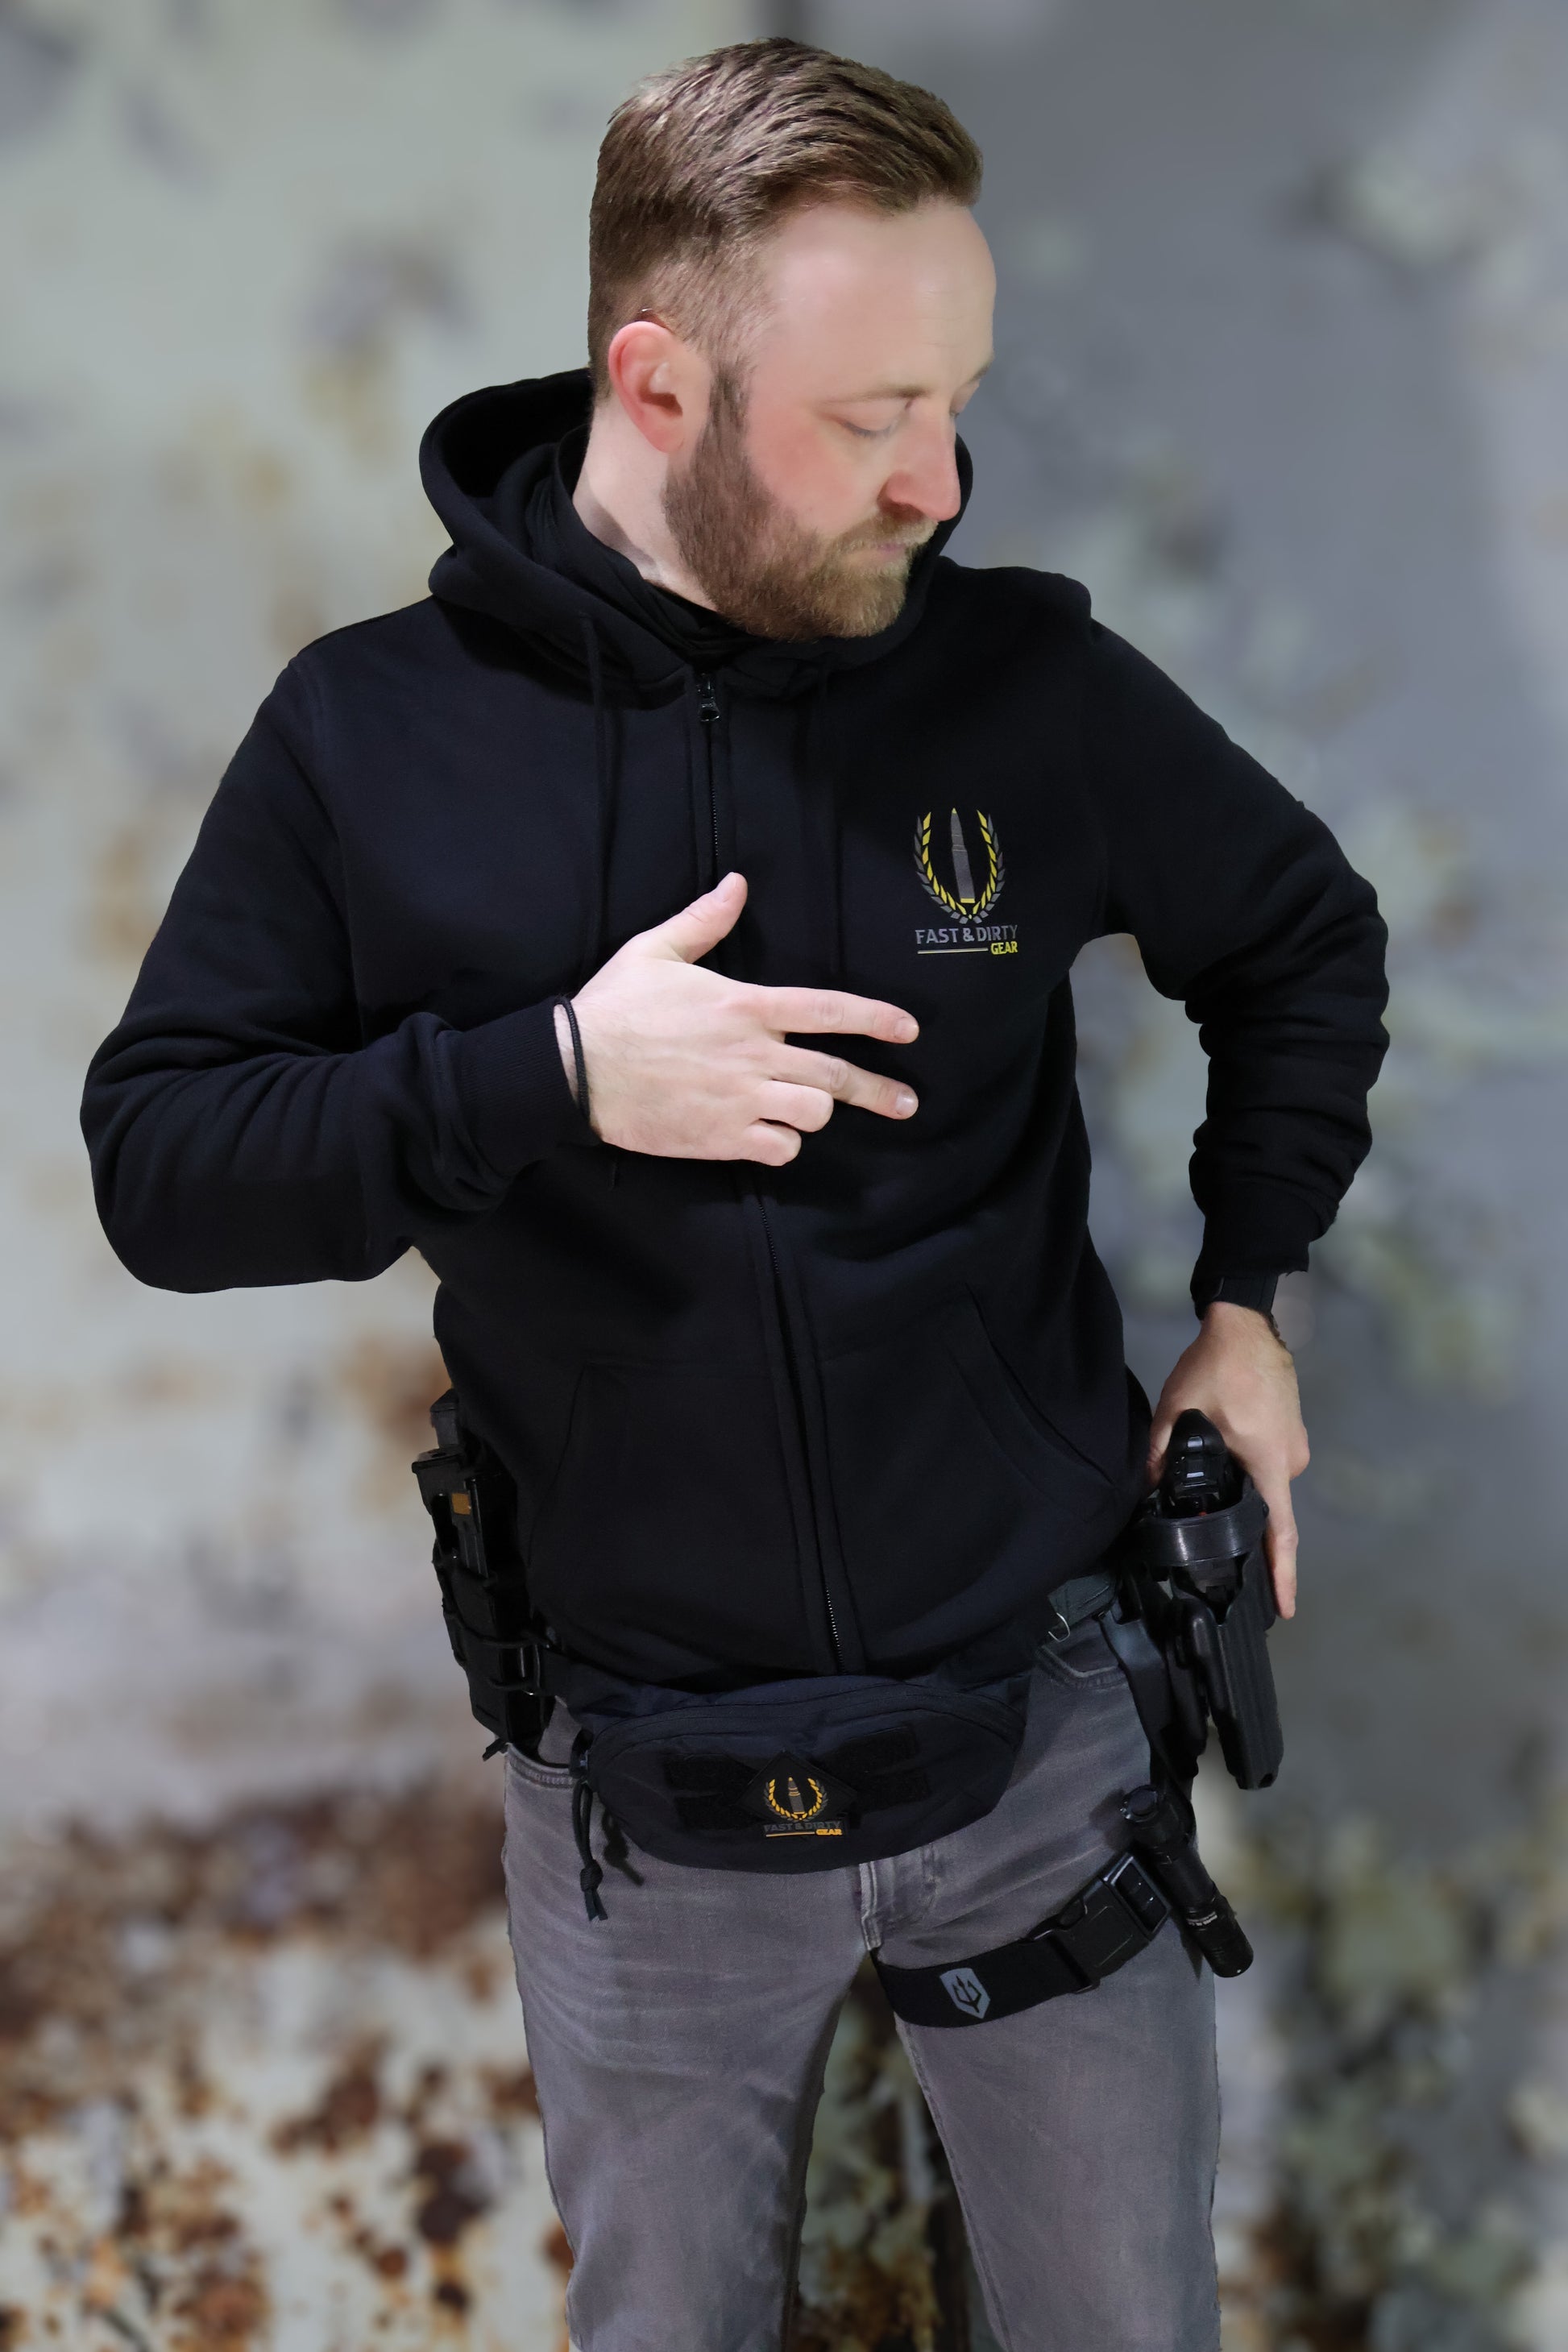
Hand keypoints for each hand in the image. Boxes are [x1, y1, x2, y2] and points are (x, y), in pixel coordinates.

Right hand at [555, 872, 919, 1165]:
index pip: (828, 1011)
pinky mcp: (721, 1138)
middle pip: (836, 1075)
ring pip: (814, 1113)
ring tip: (807, 1109)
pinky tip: (770, 1135)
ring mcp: (740, 1100)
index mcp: (744, 1005)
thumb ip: (704, 920)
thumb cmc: (614, 1007)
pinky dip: (783, 1145)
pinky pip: (780, 1149)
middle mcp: (753, 1054)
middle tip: (906, 1102)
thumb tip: (737, 883)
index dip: (874, 1020)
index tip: (908, 1031)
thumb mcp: (654, 950)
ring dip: (817, 1112)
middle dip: (879, 1091)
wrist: (574, 1070)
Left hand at [1146, 1302, 1307, 1617]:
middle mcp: (1291, 1459)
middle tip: (1219, 1548)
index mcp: (1268, 1460)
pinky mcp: (1291, 1430)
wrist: (1246, 1322)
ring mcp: (1296, 1443)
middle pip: (1267, 1507)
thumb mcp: (1178, 1409)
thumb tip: (1147, 1492)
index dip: (1281, 1573)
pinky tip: (1225, 1466)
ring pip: (1266, 1483)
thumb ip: (1161, 1454)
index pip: (1279, 1530)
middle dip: (1246, 1529)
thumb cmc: (1216, 1365)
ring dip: (1243, 1491)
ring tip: (1211, 1492)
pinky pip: (1269, 1464)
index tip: (1284, 1608)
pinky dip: (1250, 1472)